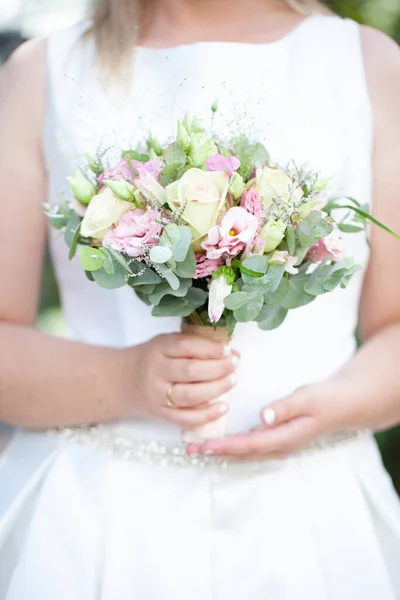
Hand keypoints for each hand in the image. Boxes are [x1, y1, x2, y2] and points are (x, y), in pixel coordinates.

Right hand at [117, 333, 237, 429]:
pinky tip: (223, 407)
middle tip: (234, 365)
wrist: (121, 381)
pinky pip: (185, 419)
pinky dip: (207, 415)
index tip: (228, 349)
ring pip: (189, 396)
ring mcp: (157, 395)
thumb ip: (194, 345)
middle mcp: (156, 371)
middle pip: (190, 371)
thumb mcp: (166, 344)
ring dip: (216, 389)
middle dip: (218, 368)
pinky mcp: (160, 414)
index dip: (210, 348)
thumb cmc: (152, 359)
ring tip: (232, 381)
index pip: (186, 346)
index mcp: (158, 348)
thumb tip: (231, 352)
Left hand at [186, 374, 372, 459]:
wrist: (346, 404)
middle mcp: (280, 446)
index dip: (224, 446)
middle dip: (216, 451)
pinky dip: (234, 443)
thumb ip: (285, 407)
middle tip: (189, 448)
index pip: (249, 445)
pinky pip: (252, 444)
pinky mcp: (279, 437)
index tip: (203, 445)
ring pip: (246, 451)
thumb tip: (263, 417)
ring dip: (222, 449)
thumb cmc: (327, 399)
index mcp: (285, 438)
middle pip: (243, 453)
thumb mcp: (308, 399)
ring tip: (199, 446)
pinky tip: (222, 439)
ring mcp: (280, 443)